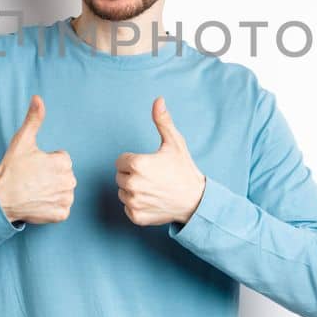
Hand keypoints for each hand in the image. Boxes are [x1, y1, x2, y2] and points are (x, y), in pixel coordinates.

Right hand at [0, 95, 76, 223]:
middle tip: (33, 179)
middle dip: (52, 177)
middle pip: (65, 176)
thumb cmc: (12, 169)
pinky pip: (62, 209)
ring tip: (35, 191)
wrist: (1, 198)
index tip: (34, 167)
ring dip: (54, 192)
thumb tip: (38, 98)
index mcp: (63, 162)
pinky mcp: (61, 214)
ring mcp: (66, 198)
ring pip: (64, 192)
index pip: (62, 160)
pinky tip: (39, 203)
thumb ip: (34, 119)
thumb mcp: (22, 141)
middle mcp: (69, 180)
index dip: (47, 162)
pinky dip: (53, 207)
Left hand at [115, 97, 206, 225]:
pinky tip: (152, 201)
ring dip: (133, 190)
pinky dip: (137, 205)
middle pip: (120, 176)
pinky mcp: (136, 217)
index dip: (134, 161)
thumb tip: (158, 99)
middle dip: (133, 175)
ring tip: (153, 188)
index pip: (120, 161)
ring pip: (122, 192)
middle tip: (153, 177)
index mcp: (137, 164)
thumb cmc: (183, 170)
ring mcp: (134, 202)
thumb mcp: (174, 142)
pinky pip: (127, 208)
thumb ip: (162, 121)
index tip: (150, 165)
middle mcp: (132, 184)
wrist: (195, 200)